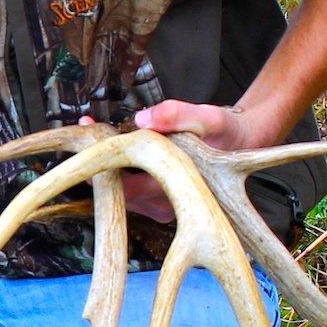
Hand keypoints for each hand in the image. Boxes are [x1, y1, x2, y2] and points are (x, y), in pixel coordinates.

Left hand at [80, 100, 259, 222]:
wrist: (241, 146)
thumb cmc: (224, 133)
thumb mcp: (208, 118)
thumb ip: (177, 116)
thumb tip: (142, 119)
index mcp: (177, 190)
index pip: (127, 186)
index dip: (103, 163)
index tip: (89, 134)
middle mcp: (166, 207)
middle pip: (118, 191)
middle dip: (98, 160)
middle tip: (85, 130)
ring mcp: (159, 210)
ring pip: (120, 192)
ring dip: (105, 164)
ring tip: (95, 133)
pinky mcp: (155, 205)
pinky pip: (127, 190)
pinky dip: (116, 168)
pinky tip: (109, 144)